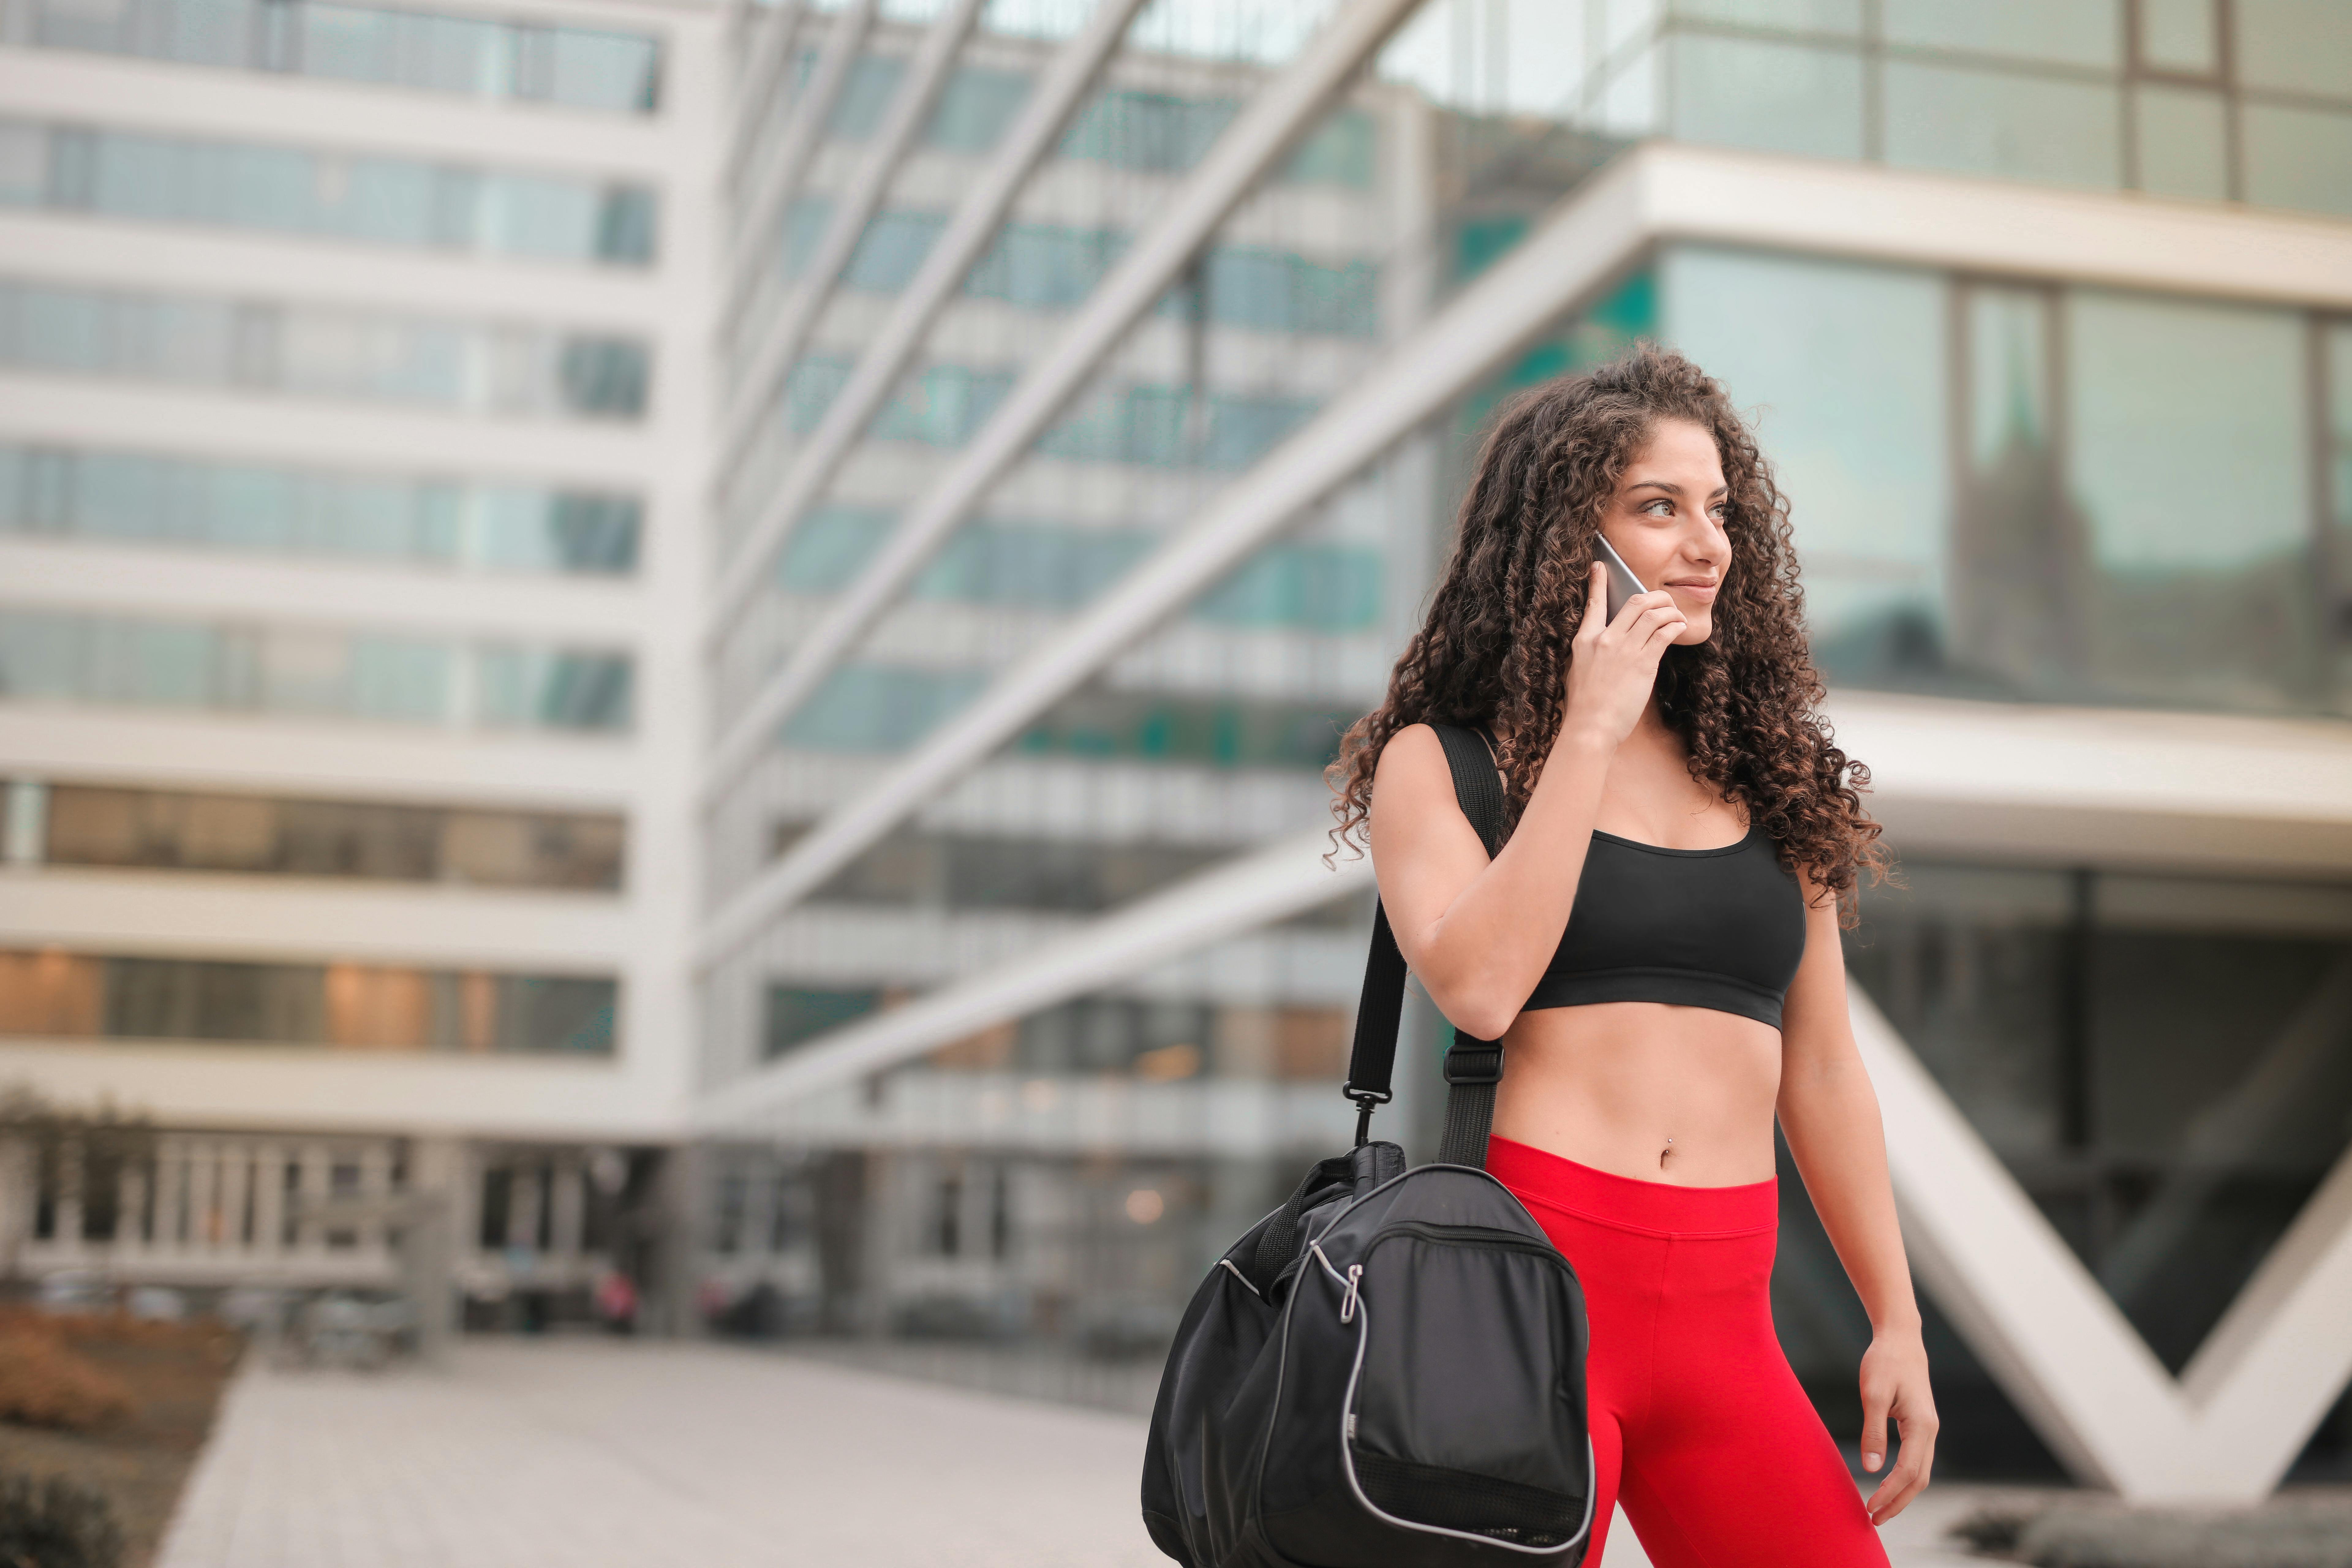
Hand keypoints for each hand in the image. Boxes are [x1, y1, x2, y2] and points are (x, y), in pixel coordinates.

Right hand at [1561, 562, 1686, 749]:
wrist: (1591, 727)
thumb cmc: (1585, 705)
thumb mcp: (1579, 670)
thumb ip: (1593, 650)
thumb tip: (1608, 640)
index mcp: (1585, 640)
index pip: (1593, 604)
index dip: (1597, 582)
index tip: (1600, 566)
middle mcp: (1605, 639)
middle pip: (1635, 601)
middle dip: (1655, 596)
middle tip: (1664, 602)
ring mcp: (1624, 650)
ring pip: (1654, 613)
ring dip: (1670, 610)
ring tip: (1676, 617)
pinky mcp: (1643, 663)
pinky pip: (1664, 633)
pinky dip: (1675, 626)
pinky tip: (1679, 628)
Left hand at [1858, 1328, 1936, 1525]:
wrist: (1900, 1340)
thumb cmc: (1884, 1362)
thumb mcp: (1873, 1394)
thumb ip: (1873, 1431)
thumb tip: (1872, 1468)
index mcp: (1921, 1426)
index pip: (1908, 1471)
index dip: (1890, 1493)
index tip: (1870, 1508)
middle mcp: (1930, 1431)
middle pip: (1919, 1479)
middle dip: (1898, 1502)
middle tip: (1873, 1520)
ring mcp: (1927, 1429)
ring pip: (1920, 1472)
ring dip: (1901, 1494)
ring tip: (1879, 1510)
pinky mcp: (1920, 1426)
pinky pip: (1916, 1460)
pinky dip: (1903, 1478)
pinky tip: (1887, 1485)